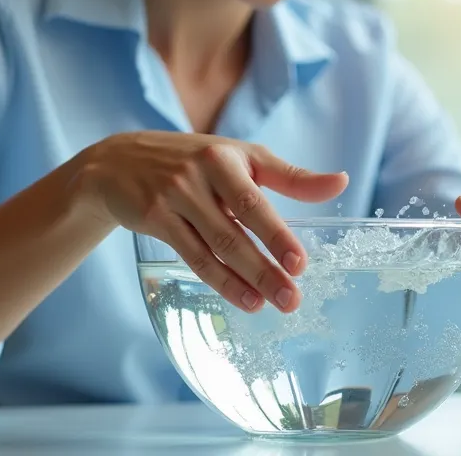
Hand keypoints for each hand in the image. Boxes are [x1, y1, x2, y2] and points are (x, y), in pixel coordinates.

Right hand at [76, 131, 347, 312]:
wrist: (119, 161)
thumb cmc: (195, 159)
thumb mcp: (241, 157)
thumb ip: (290, 176)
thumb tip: (341, 182)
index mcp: (225, 158)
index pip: (255, 201)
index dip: (277, 233)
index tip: (299, 263)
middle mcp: (198, 176)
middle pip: (236, 230)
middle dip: (266, 268)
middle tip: (293, 298)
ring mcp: (172, 198)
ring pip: (215, 248)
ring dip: (245, 281)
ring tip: (273, 304)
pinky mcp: (154, 219)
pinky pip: (193, 256)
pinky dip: (220, 280)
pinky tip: (244, 298)